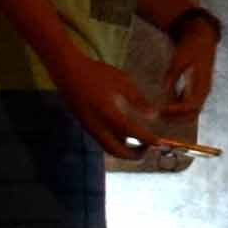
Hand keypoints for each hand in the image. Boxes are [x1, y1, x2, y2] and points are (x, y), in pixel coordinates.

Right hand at [50, 46, 171, 160]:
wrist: (68, 72)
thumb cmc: (97, 73)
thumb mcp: (122, 81)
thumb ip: (138, 100)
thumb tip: (154, 115)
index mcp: (107, 112)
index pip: (130, 131)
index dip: (146, 139)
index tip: (159, 142)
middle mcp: (97, 125)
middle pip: (117, 151)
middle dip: (135, 155)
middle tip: (150, 148)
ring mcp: (90, 128)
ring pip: (109, 148)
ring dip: (126, 151)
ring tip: (141, 144)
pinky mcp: (86, 127)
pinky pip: (103, 142)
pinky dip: (117, 144)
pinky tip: (127, 136)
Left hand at [158, 19, 222, 135]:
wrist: (203, 35)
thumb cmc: (191, 46)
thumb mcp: (179, 59)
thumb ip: (172, 76)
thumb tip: (162, 92)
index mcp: (203, 84)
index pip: (190, 105)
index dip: (176, 111)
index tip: (161, 110)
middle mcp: (204, 90)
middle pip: (193, 113)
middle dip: (176, 119)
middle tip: (159, 117)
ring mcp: (202, 90)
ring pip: (191, 111)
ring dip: (177, 116)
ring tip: (160, 115)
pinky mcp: (197, 87)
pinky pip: (188, 104)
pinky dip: (178, 108)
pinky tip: (165, 106)